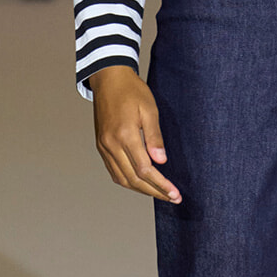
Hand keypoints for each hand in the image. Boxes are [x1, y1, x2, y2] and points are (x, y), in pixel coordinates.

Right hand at [88, 65, 180, 202]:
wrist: (109, 78)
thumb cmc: (132, 91)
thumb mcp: (150, 109)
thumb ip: (155, 137)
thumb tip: (161, 162)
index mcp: (125, 136)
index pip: (144, 170)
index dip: (161, 185)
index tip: (175, 193)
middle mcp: (111, 145)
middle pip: (133, 179)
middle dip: (154, 192)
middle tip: (172, 198)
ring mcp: (103, 146)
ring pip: (122, 178)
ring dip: (141, 189)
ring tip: (159, 193)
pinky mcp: (101, 145)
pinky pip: (114, 171)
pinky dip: (128, 181)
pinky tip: (141, 182)